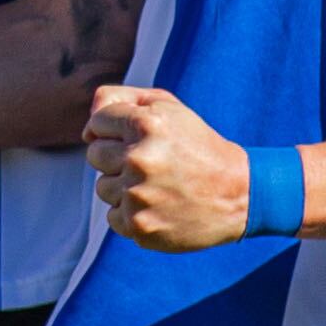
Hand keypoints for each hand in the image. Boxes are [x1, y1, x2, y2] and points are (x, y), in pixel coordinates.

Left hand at [85, 86, 251, 250]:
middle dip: (117, 157)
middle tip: (151, 163)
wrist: (238, 194)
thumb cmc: (198, 146)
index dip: (116, 129)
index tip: (138, 137)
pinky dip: (131, 213)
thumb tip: (87, 126)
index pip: (98, 122)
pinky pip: (112, 216)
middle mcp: (139, 159)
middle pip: (95, 155)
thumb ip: (123, 99)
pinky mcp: (139, 226)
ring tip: (158, 185)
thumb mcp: (168, 109)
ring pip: (103, 187)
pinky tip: (159, 206)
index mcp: (147, 124)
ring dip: (124, 186)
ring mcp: (138, 196)